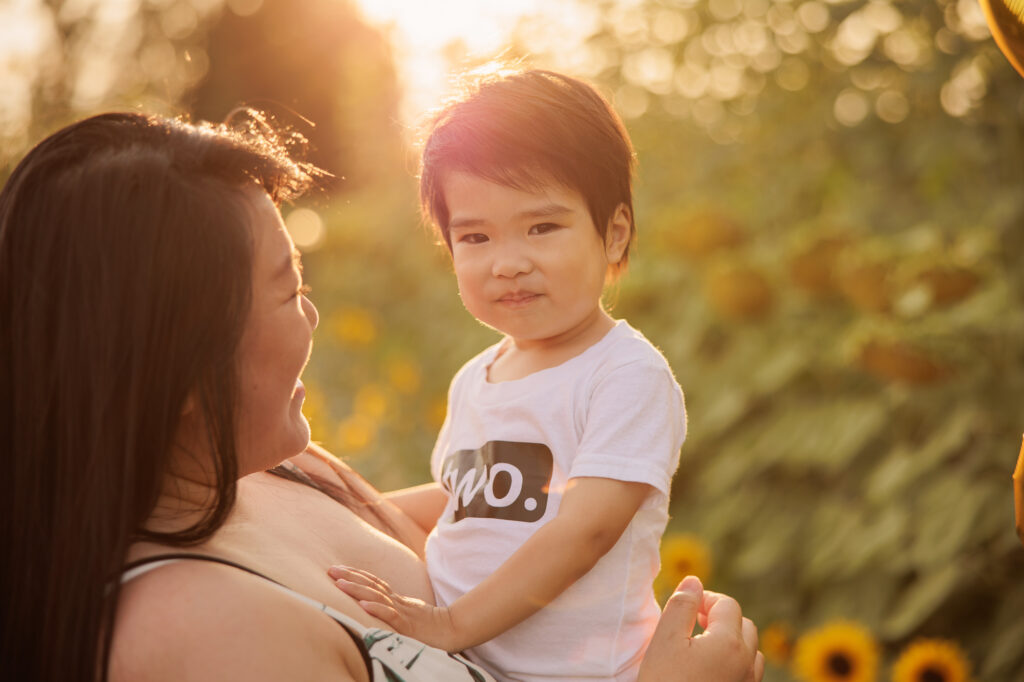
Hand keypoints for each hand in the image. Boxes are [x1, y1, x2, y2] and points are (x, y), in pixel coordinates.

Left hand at [327, 565, 460, 651]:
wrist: (453, 630)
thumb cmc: (430, 626)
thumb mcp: (409, 614)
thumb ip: (394, 609)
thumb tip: (375, 607)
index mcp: (397, 600)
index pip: (374, 582)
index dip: (356, 574)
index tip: (338, 569)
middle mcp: (397, 602)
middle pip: (371, 585)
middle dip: (350, 577)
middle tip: (330, 569)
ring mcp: (402, 612)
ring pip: (377, 597)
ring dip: (357, 589)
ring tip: (339, 584)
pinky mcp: (407, 625)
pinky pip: (391, 616)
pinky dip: (376, 609)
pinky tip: (363, 606)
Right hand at [639, 576, 764, 681]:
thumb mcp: (664, 641)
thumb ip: (681, 606)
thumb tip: (693, 580)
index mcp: (729, 643)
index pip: (727, 605)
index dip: (706, 599)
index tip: (686, 606)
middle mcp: (747, 664)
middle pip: (744, 625)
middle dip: (721, 618)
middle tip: (693, 622)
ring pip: (751, 651)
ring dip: (731, 640)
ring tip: (702, 645)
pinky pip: (748, 673)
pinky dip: (734, 662)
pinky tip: (709, 669)